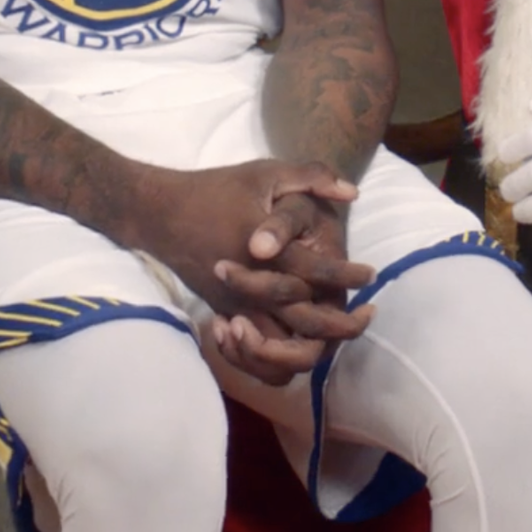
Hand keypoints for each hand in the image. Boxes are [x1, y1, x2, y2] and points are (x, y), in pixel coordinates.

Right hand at [136, 160, 369, 381]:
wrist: (160, 213)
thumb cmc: (216, 189)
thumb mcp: (265, 172)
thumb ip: (310, 177)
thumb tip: (352, 192)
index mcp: (264, 250)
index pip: (316, 273)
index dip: (349, 276)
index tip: (371, 274)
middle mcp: (251, 286)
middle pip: (304, 324)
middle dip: (341, 326)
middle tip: (365, 314)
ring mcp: (235, 305)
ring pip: (277, 352)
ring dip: (310, 350)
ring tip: (336, 334)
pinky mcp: (224, 313)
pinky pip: (252, 354)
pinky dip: (274, 359)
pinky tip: (297, 340)